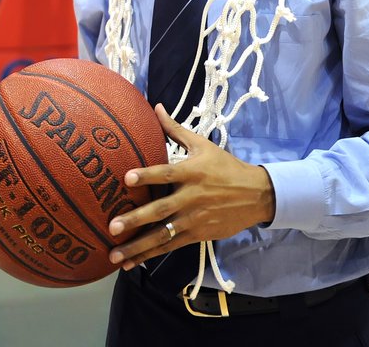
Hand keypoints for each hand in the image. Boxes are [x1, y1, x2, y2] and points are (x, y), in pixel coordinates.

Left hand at [107, 104, 274, 269]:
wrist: (255, 195)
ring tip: (115, 255)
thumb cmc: (225, 166)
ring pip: (162, 235)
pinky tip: (134, 262)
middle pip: (160, 209)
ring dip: (138, 247)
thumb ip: (175, 129)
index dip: (147, 175)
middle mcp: (191, 197)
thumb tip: (155, 107)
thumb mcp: (202, 145)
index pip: (166, 173)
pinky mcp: (197, 235)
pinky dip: (151, 254)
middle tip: (113, 226)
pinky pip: (171, 246)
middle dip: (136, 219)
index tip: (127, 177)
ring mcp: (194, 219)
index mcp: (192, 172)